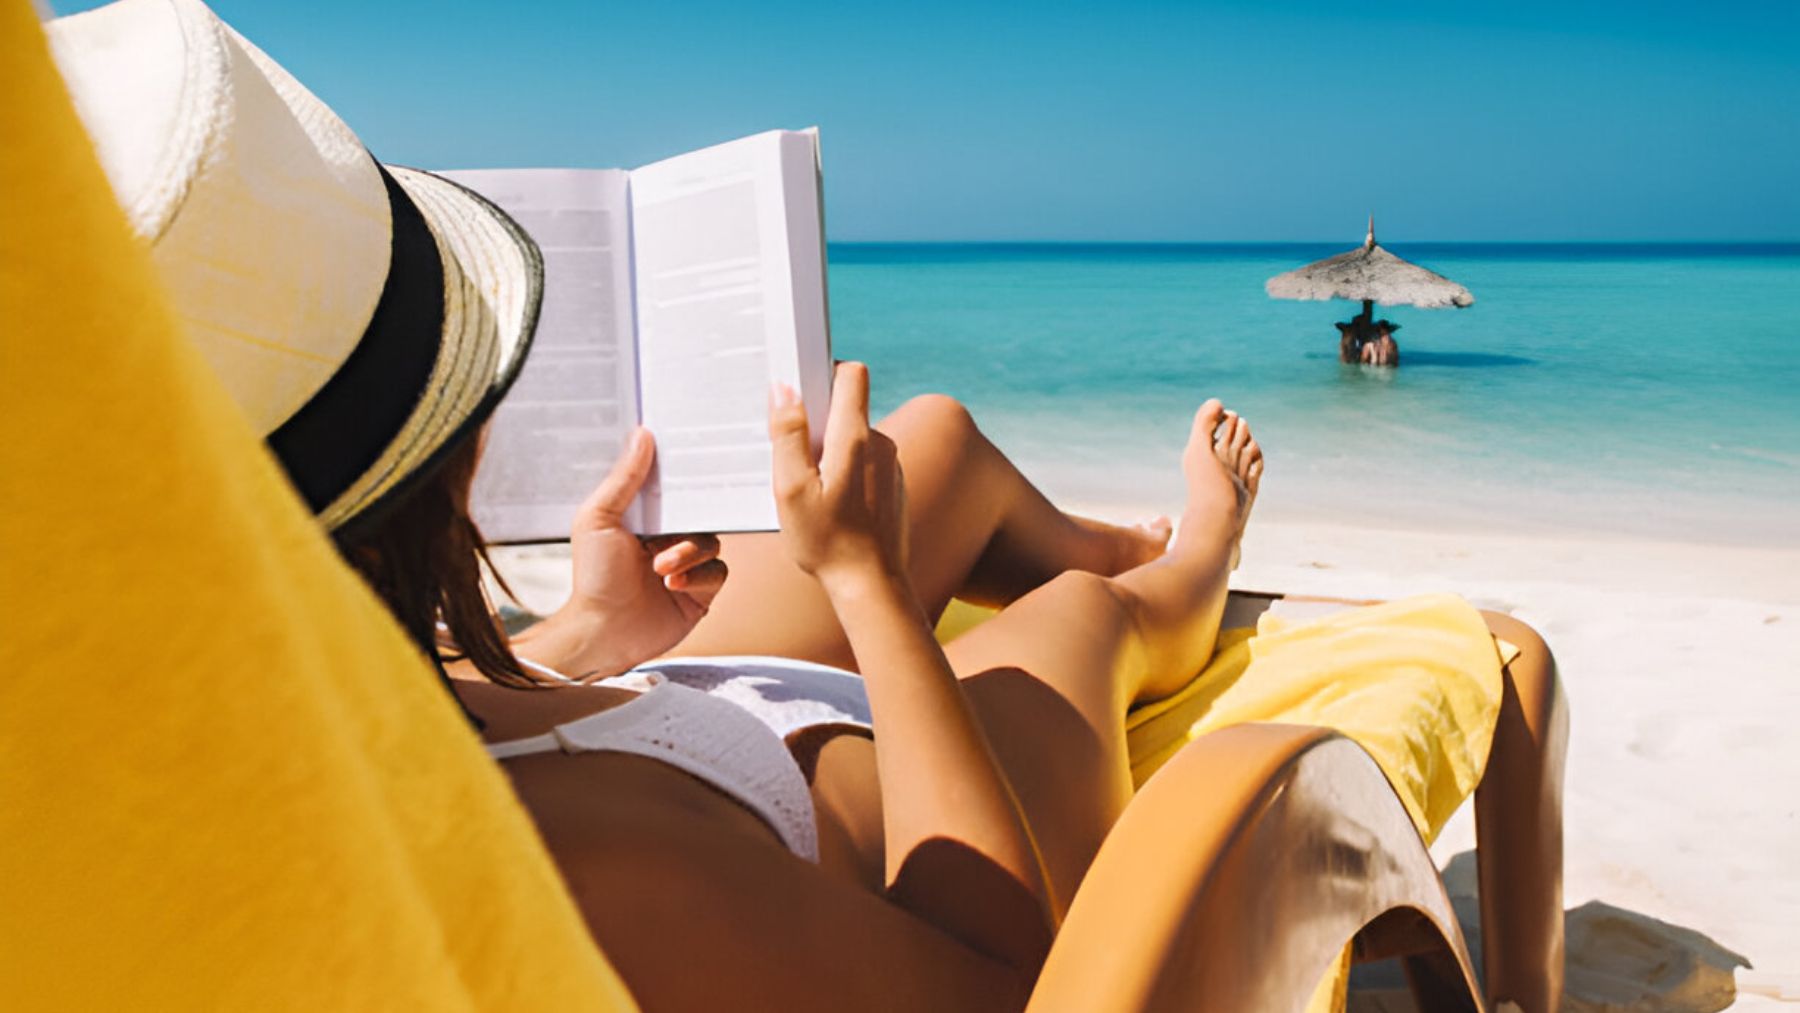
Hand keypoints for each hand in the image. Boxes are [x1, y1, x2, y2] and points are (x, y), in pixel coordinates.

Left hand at [536, 428, 726, 679]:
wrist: (604, 630)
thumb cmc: (594, 576)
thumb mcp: (599, 518)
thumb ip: (624, 478)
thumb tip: (642, 435)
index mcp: (646, 516)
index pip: (674, 487)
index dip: (682, 476)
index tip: (693, 458)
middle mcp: (669, 537)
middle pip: (700, 512)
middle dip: (688, 521)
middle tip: (671, 529)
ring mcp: (688, 565)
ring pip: (711, 542)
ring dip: (687, 553)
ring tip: (661, 567)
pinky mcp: (702, 591)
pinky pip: (718, 572)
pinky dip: (698, 576)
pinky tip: (673, 584)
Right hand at [769, 362, 907, 591]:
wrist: (871, 586)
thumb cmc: (827, 543)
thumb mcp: (791, 489)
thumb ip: (787, 435)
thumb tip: (784, 389)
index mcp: (857, 438)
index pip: (851, 373)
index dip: (824, 371)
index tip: (800, 392)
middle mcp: (882, 445)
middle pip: (848, 407)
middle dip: (818, 422)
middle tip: (792, 458)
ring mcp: (892, 466)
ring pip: (854, 439)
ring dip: (829, 452)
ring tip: (809, 490)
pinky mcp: (894, 487)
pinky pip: (865, 463)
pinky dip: (845, 473)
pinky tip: (830, 506)